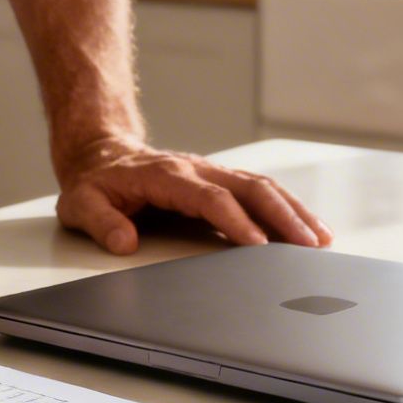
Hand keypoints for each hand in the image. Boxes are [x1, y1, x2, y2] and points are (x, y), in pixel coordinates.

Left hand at [55, 138, 334, 254]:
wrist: (103, 156)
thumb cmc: (96, 184)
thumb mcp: (81, 204)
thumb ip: (100, 222)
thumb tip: (123, 242)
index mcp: (167, 177)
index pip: (210, 199)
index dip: (236, 221)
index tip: (257, 245)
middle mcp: (197, 170)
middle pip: (249, 188)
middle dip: (282, 216)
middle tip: (307, 246)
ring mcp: (213, 173)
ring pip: (262, 186)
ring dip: (294, 211)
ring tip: (320, 240)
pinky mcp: (222, 181)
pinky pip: (260, 190)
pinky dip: (288, 207)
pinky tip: (308, 228)